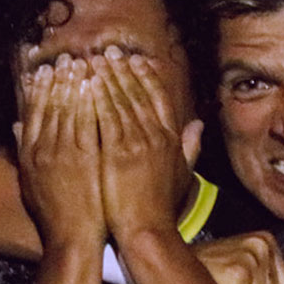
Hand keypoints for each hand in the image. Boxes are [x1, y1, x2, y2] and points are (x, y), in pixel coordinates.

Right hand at [14, 55, 105, 251]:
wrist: (72, 239)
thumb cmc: (53, 214)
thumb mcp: (30, 181)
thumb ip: (23, 149)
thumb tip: (16, 123)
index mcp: (30, 152)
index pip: (32, 110)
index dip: (38, 87)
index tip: (44, 68)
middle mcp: (44, 148)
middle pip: (50, 103)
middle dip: (58, 77)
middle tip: (66, 56)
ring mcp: (65, 152)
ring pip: (69, 107)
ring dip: (75, 82)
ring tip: (82, 61)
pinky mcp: (86, 158)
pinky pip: (88, 121)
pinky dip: (90, 100)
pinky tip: (96, 83)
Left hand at [93, 47, 195, 243]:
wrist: (146, 232)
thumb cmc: (160, 208)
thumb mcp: (182, 175)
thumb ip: (189, 146)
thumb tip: (199, 124)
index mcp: (170, 139)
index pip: (159, 98)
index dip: (147, 76)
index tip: (135, 59)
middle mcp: (155, 136)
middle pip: (137, 93)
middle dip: (122, 69)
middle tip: (108, 51)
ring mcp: (136, 143)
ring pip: (119, 101)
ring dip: (105, 78)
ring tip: (92, 60)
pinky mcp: (116, 153)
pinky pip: (103, 117)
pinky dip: (94, 98)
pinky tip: (84, 84)